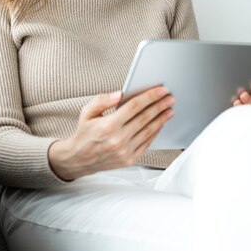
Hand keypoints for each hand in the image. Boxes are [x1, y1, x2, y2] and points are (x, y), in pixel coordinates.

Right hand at [48, 86, 174, 180]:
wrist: (80, 159)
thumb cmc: (85, 133)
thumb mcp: (87, 112)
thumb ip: (102, 100)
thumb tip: (119, 94)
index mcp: (108, 125)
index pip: (134, 106)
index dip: (150, 97)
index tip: (161, 90)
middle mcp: (118, 139)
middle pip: (145, 118)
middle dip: (160, 106)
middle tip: (170, 98)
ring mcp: (125, 151)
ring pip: (149, 131)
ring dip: (161, 119)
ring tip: (169, 110)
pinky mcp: (130, 160)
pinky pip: (147, 143)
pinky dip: (155, 132)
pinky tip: (160, 124)